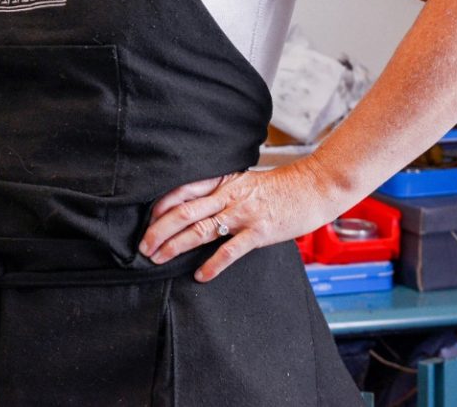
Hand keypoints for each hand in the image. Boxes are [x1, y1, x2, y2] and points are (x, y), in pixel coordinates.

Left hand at [139, 159, 347, 282]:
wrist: (313, 186)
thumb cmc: (279, 186)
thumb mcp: (244, 181)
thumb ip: (221, 191)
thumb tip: (197, 204)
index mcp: (222, 181)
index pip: (182, 191)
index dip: (160, 207)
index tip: (146, 222)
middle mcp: (228, 195)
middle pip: (184, 211)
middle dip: (159, 230)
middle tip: (143, 247)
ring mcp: (243, 213)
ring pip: (200, 229)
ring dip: (176, 246)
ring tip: (159, 259)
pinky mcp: (259, 231)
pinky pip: (230, 249)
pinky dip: (212, 264)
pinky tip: (200, 275)